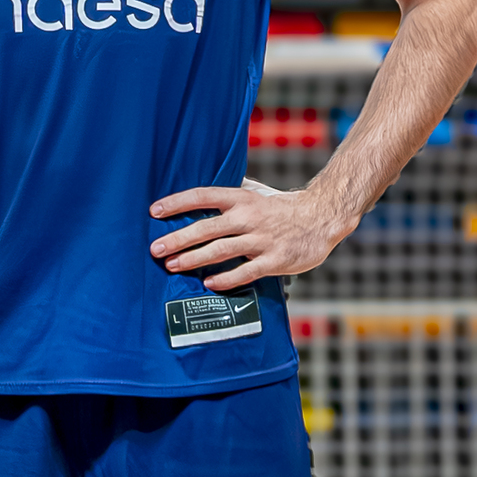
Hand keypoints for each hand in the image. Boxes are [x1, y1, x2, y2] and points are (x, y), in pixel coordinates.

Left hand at [148, 176, 344, 287]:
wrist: (322, 217)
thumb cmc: (282, 206)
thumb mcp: (257, 192)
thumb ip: (230, 194)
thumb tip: (201, 194)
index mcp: (241, 198)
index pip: (202, 196)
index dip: (177, 203)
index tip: (154, 211)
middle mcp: (248, 217)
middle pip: (206, 227)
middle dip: (178, 238)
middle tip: (156, 249)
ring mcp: (261, 240)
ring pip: (221, 250)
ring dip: (194, 259)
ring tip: (173, 266)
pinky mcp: (274, 260)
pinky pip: (246, 272)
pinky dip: (226, 279)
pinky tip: (209, 283)